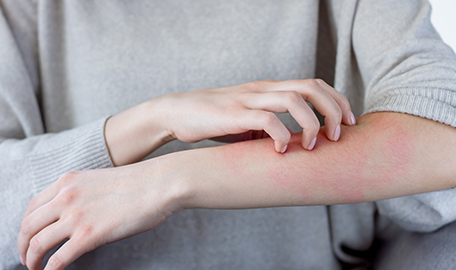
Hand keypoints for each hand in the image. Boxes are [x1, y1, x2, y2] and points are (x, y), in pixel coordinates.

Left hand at [18, 160, 184, 269]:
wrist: (159, 184)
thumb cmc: (139, 183)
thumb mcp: (99, 181)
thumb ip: (81, 194)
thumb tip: (75, 215)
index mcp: (67, 181)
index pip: (33, 206)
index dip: (26, 226)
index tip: (29, 237)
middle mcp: (65, 196)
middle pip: (28, 226)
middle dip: (22, 245)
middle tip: (26, 257)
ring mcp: (75, 216)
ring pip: (37, 243)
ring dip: (31, 259)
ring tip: (34, 268)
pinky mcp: (88, 235)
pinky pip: (58, 259)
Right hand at [156, 79, 355, 151]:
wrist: (178, 113)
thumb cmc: (216, 120)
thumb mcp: (249, 120)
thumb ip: (271, 127)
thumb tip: (294, 145)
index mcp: (269, 88)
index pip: (313, 84)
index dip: (337, 101)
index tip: (349, 123)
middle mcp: (263, 89)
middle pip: (310, 86)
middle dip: (333, 109)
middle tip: (339, 134)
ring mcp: (248, 99)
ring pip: (293, 99)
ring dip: (312, 122)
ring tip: (315, 144)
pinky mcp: (233, 114)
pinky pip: (265, 119)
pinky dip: (281, 135)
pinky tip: (281, 150)